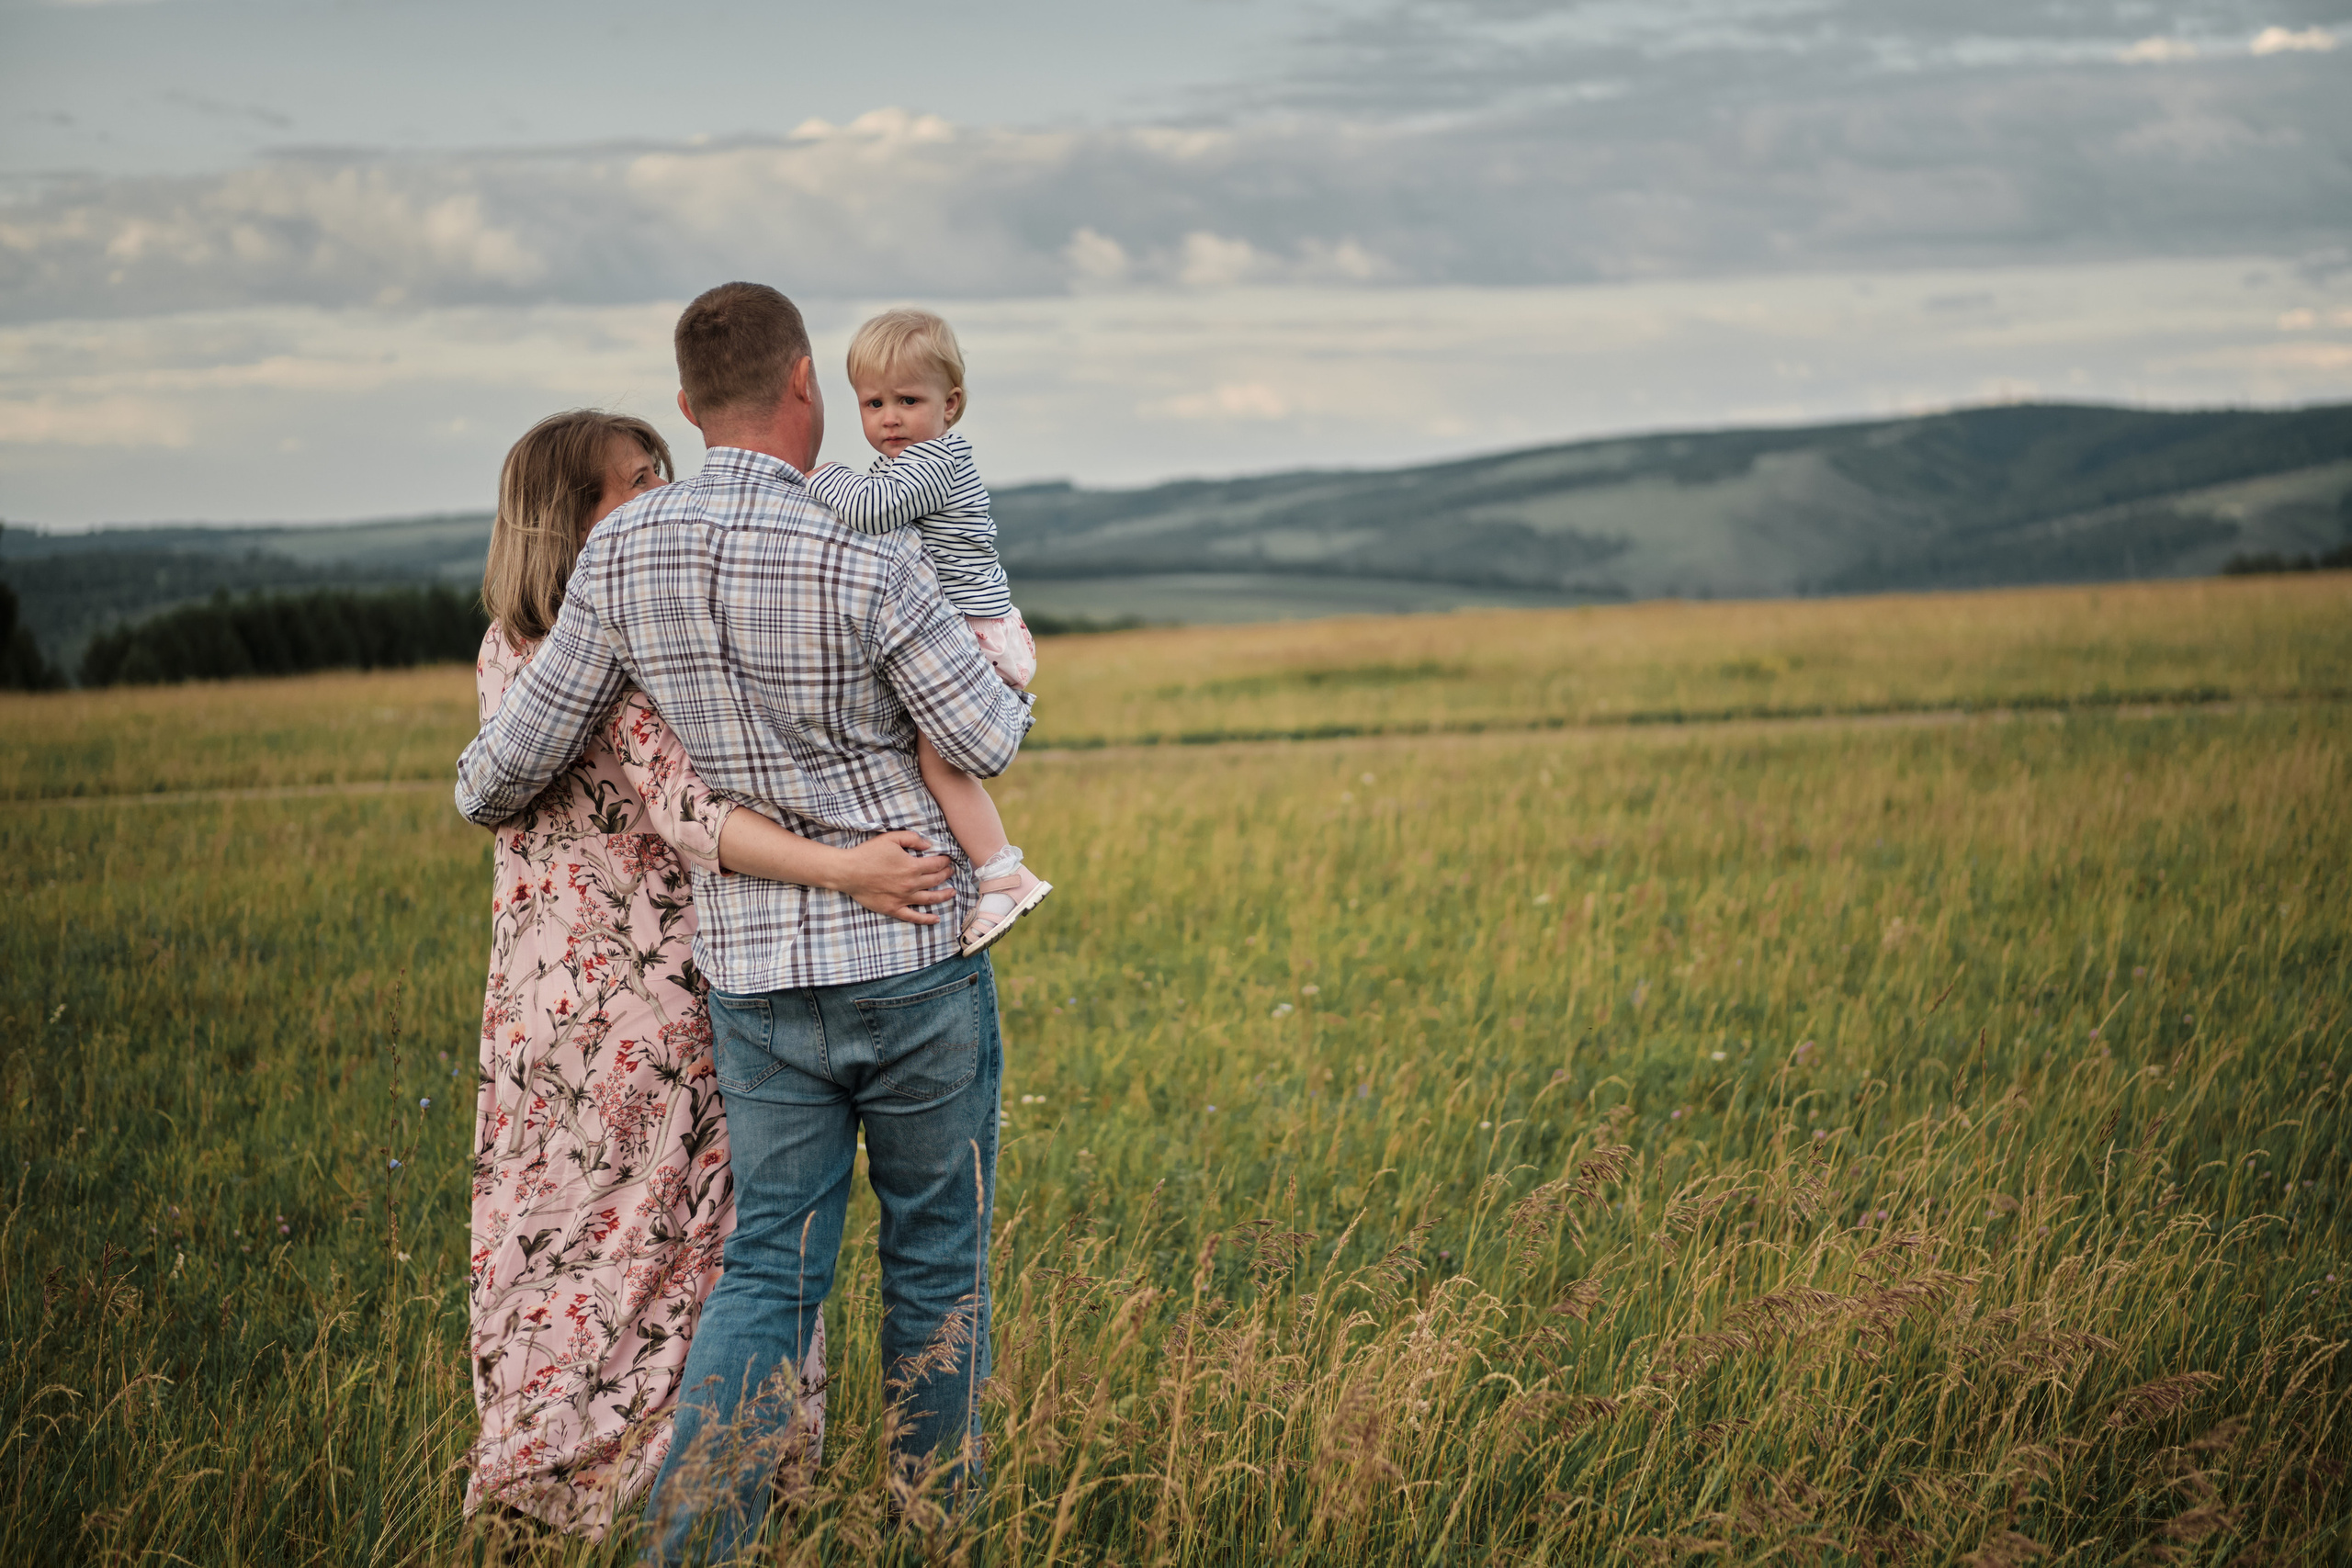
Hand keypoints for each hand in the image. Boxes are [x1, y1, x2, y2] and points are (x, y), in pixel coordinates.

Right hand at [827, 830, 954, 925]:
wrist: (849, 871)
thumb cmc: (869, 853)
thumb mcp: (891, 838)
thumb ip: (912, 839)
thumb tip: (928, 845)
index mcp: (912, 867)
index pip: (937, 865)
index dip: (945, 861)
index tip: (948, 860)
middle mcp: (911, 884)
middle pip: (936, 880)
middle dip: (946, 875)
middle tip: (950, 872)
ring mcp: (904, 898)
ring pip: (930, 899)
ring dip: (944, 895)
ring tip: (952, 892)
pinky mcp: (894, 909)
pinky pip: (913, 917)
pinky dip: (926, 919)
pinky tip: (935, 919)